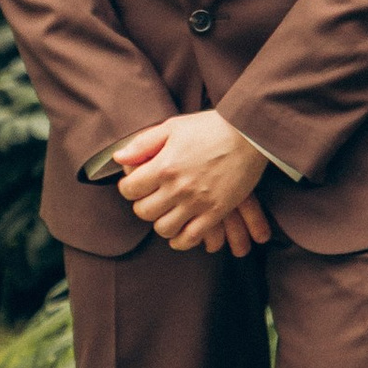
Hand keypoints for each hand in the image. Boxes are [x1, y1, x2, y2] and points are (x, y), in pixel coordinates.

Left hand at [114, 109, 272, 256]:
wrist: (249, 134)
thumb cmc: (209, 127)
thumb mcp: (173, 127)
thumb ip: (143, 144)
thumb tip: (118, 158)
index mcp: (164, 165)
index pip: (129, 190)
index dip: (129, 188)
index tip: (137, 184)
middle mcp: (177, 187)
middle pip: (144, 212)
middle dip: (143, 205)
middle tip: (152, 198)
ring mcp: (197, 202)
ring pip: (164, 229)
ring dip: (161, 223)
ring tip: (166, 212)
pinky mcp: (216, 212)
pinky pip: (190, 238)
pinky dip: (180, 240)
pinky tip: (179, 232)